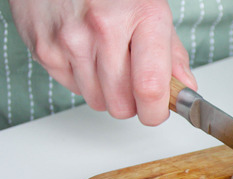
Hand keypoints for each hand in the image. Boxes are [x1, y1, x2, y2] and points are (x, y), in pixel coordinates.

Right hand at [9, 0, 196, 125]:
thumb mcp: (153, 11)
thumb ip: (173, 55)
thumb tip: (185, 89)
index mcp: (143, 16)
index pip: (150, 87)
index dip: (156, 111)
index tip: (158, 112)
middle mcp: (104, 27)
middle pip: (122, 104)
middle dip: (132, 104)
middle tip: (134, 85)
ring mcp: (71, 39)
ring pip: (97, 101)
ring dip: (107, 93)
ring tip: (108, 62)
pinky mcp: (45, 48)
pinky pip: (72, 89)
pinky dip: (83, 80)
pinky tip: (86, 54)